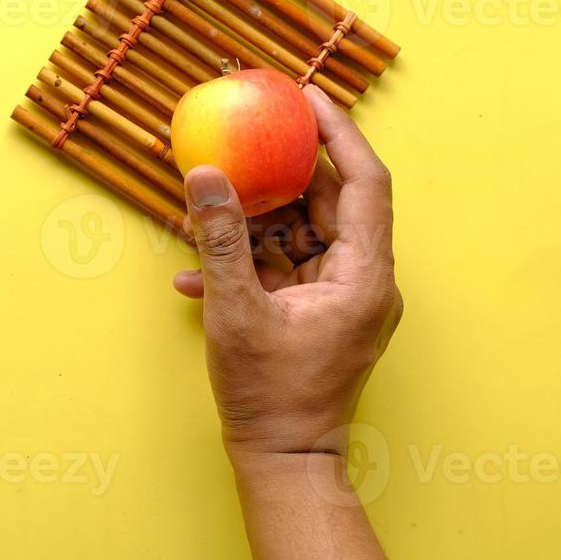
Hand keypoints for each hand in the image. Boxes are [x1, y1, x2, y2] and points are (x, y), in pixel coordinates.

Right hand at [173, 86, 401, 465]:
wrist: (283, 462)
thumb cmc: (270, 396)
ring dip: (254, 222)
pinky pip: (284, 271)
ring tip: (207, 206)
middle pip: (331, 204)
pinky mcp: (317, 317)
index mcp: (364, 276)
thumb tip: (202, 176)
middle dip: (287, 170)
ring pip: (301, 236)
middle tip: (250, 132)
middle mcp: (363, 282)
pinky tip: (195, 275)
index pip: (365, 182)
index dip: (339, 133)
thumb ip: (220, 239)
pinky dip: (247, 265)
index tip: (305, 96)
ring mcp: (341, 301)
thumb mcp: (236, 311)